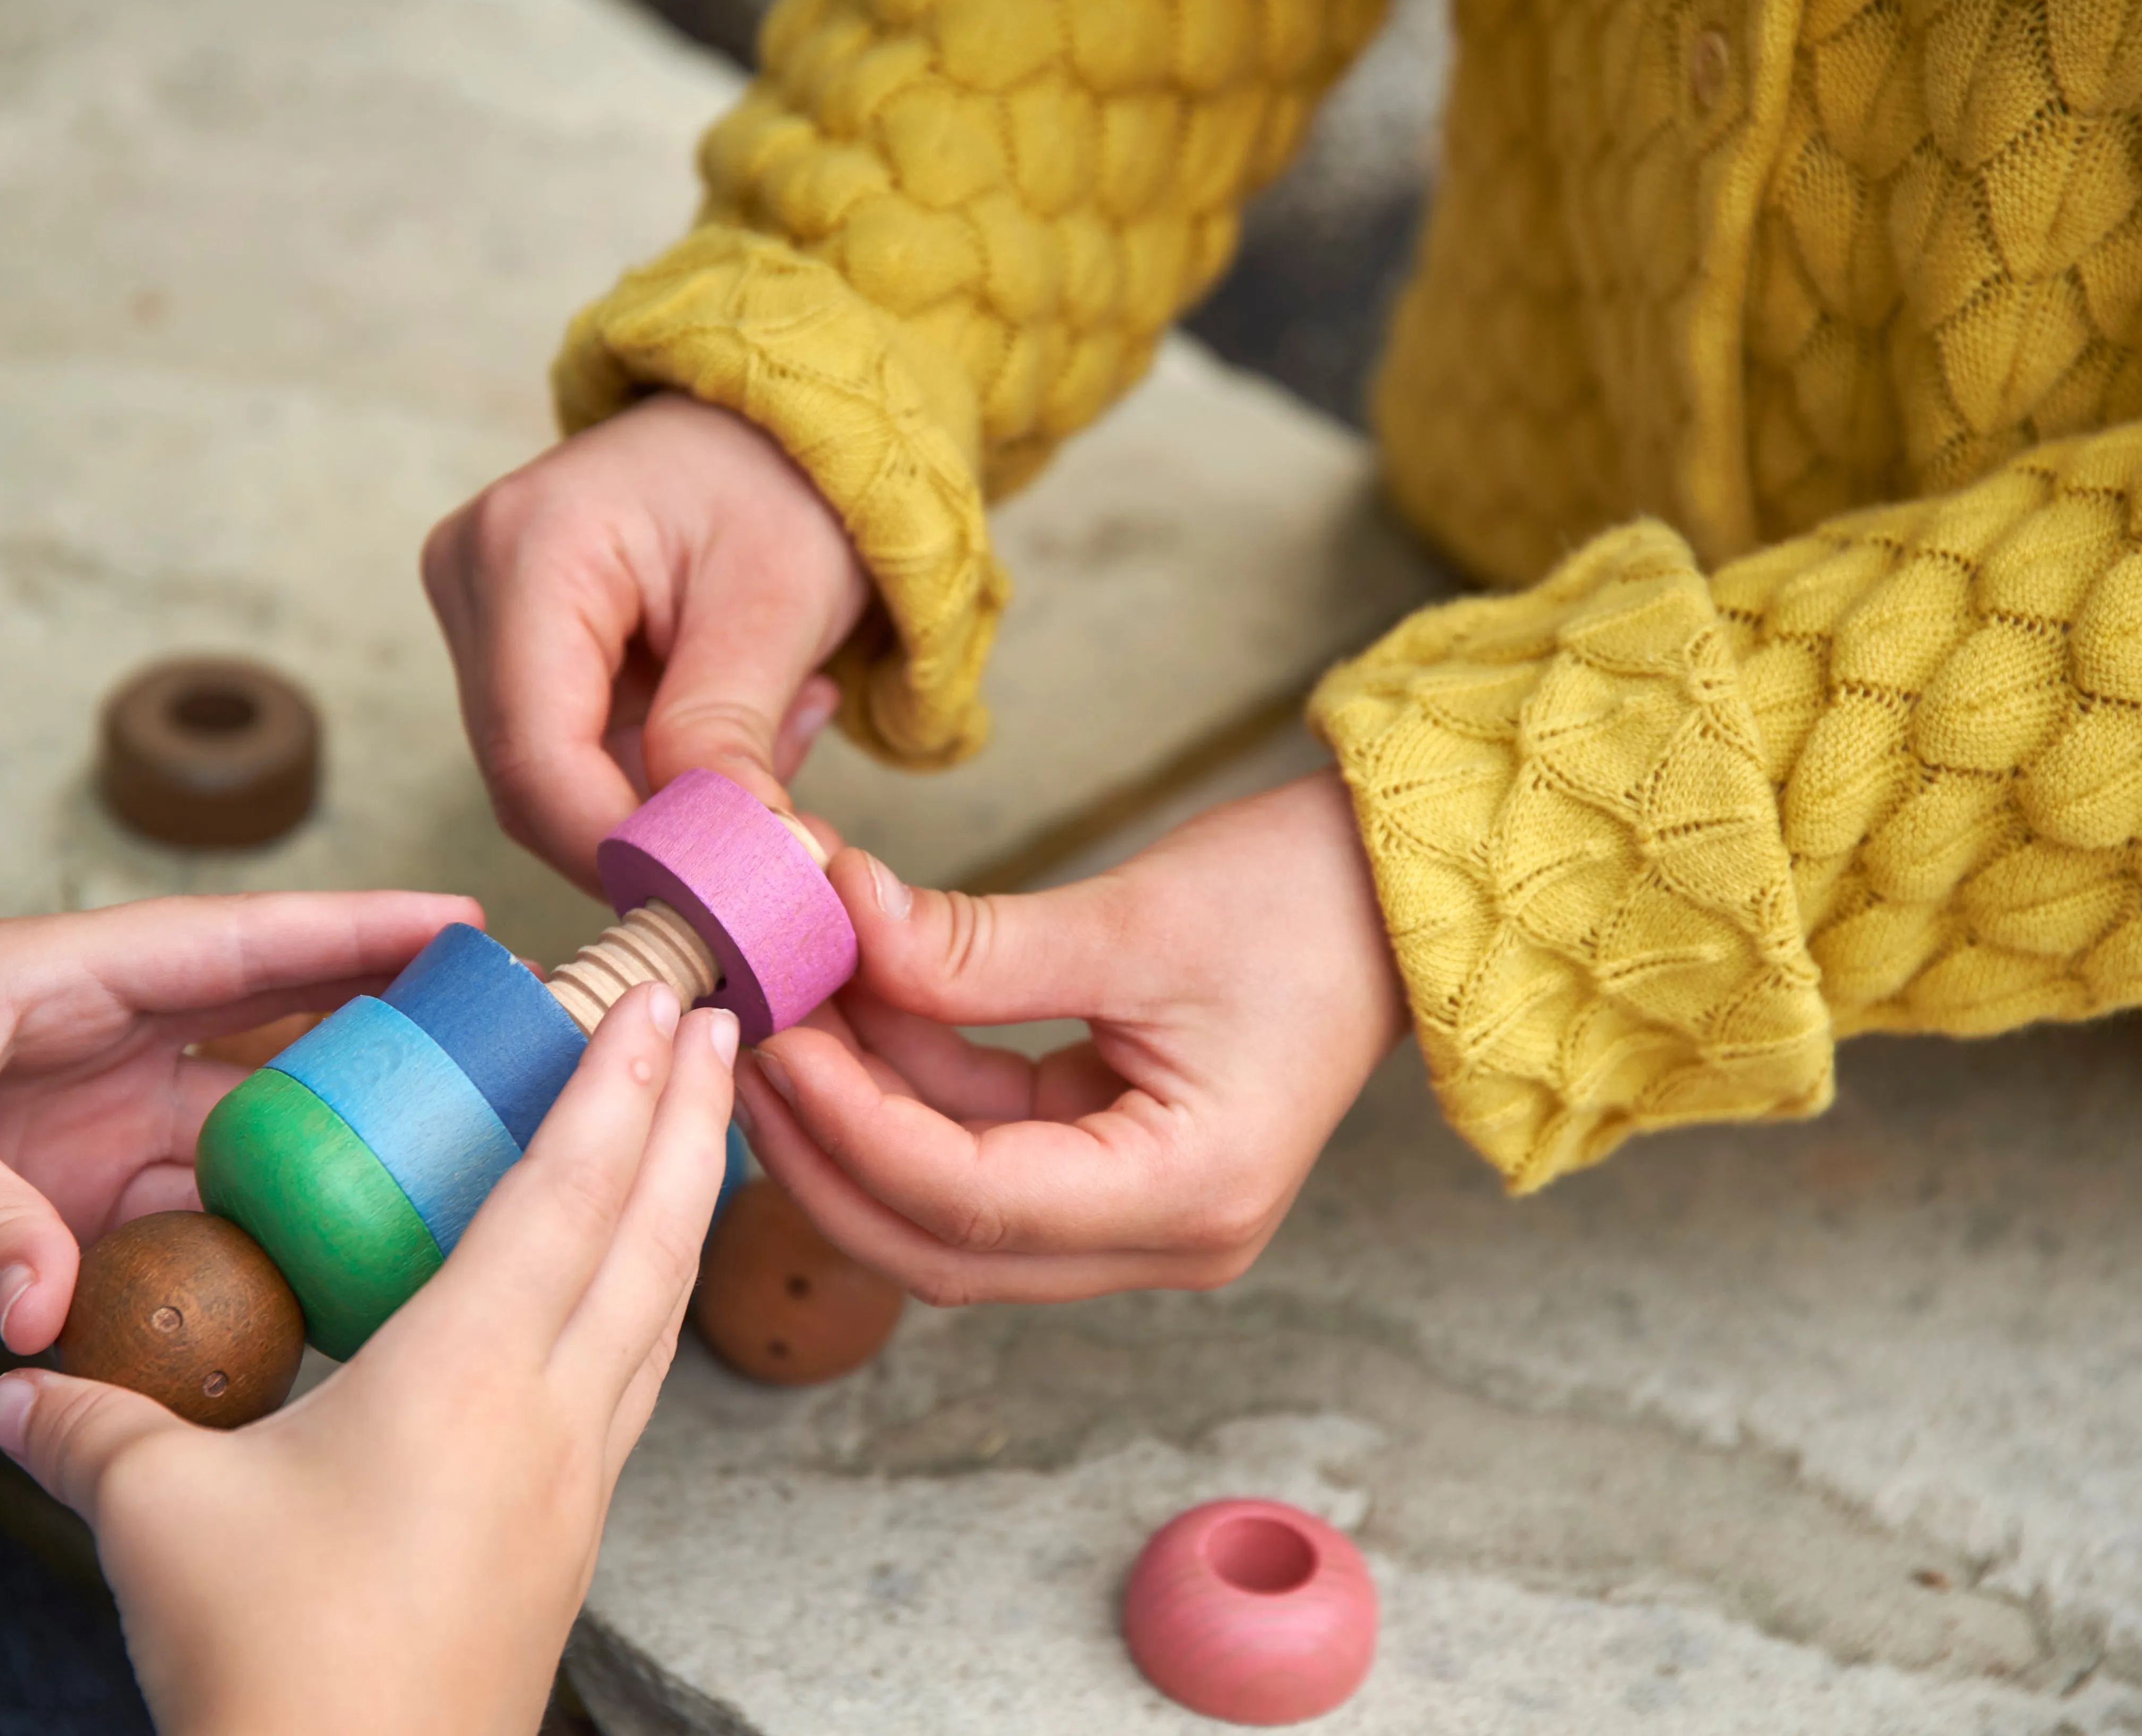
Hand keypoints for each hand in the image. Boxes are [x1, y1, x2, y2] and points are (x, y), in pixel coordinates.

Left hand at [0, 892, 477, 1352]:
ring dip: (329, 1156)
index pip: (241, 943)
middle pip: (273, 1029)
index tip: (469, 925)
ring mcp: (84, 1128)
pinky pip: (181, 1225)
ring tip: (441, 1175)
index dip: (360, 930)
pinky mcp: (60, 1205)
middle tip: (505, 1047)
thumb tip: (55, 1311)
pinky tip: (314, 1274)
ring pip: (242, 1137)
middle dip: (387, 1030)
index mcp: (64, 977)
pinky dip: (244, 1247)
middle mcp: (96, 1044)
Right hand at [0, 986, 736, 1733]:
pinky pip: (636, 1382)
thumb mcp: (157, 1519)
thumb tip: (11, 1390)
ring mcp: (575, 1481)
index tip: (662, 1004)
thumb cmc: (276, 1664)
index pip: (567, 1190)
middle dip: (692, 1119)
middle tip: (724, 1028)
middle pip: (651, 1234)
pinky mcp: (568, 1537)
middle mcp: (551, 1415)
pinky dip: (649, 1304)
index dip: (618, 1085)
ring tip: (699, 1136)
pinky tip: (630, 1297)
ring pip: (659, 1308)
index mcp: (470, 1374)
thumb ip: (92, 1430)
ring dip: (686, 1206)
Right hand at [423, 393, 871, 893]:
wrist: (774, 425)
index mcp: (531, 545)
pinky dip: (665, 772)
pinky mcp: (512, 647)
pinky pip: (576, 756)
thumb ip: (731, 733)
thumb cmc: (785, 479)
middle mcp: (475, 575)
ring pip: (556, 782)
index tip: (719, 899)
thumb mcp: (778, 601)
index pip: (537, 757)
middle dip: (654, 836)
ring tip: (780, 738)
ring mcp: (482, 613)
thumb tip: (736, 862)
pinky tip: (742, 723)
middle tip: (776, 846)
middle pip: (533, 781)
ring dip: (670, 803)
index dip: (619, 849)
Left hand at [736, 773, 1408, 1304]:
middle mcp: (1162, 1240)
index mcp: (1189, 1197)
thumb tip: (837, 919)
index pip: (973, 1201)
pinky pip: (981, 1154)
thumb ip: (977, 947)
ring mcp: (1136, 1216)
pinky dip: (910, 1091)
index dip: (855, 1124)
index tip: (775, 1038)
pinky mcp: (1112, 1171)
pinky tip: (850, 1011)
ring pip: (947, 1208)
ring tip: (784, 1010)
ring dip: (860, 1118)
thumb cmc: (1304, 902)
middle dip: (829, 1148)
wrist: (1396, 899)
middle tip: (745, 1045)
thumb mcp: (1135, 916)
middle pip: (940, 1242)